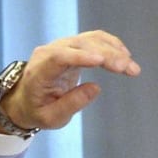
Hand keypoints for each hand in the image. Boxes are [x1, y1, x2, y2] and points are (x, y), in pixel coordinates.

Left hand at [0, 30, 141, 131]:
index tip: (101, 60)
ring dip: (113, 50)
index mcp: (39, 70)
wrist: (26, 98)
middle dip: (107, 55)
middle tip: (128, 68)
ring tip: (131, 66)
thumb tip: (96, 88)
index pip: (59, 57)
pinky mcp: (74, 47)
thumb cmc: (37, 110)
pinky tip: (125, 56)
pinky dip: (111, 45)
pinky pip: (94, 40)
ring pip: (90, 39)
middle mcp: (50, 51)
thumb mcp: (50, 118)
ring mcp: (62, 46)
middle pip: (80, 45)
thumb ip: (71, 104)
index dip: (81, 56)